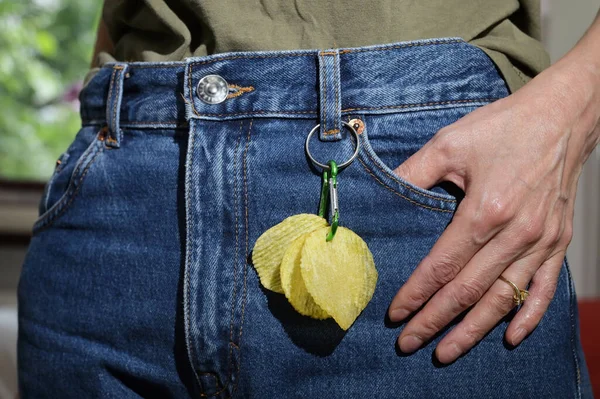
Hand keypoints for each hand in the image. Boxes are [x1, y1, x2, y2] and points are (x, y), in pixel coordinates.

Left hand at [387, 56, 599, 363]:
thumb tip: (383, 193)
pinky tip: (509, 336)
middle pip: (468, 290)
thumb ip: (413, 173)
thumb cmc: (504, 127)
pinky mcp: (557, 241)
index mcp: (485, 210)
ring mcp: (541, 241)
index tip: (396, 314)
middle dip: (435, 321)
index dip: (416, 293)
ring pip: (503, 298)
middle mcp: (515, 233)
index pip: (442, 266)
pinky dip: (528, 316)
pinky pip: (545, 288)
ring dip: (474, 329)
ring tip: (448, 351)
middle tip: (410, 343)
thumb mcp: (449, 143)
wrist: (562, 117)